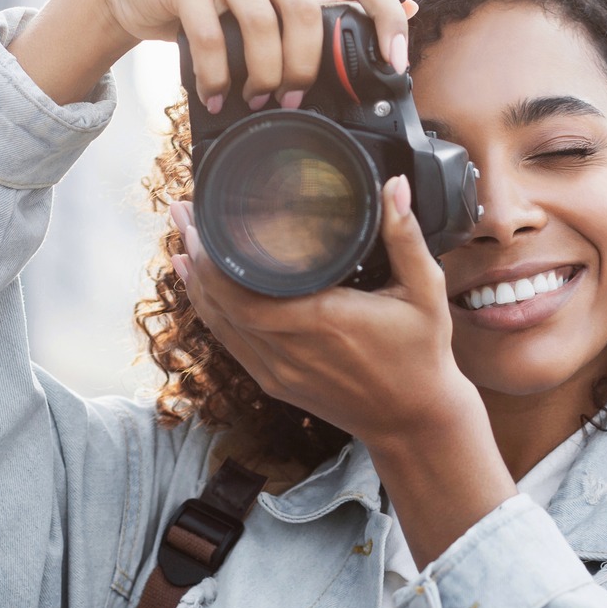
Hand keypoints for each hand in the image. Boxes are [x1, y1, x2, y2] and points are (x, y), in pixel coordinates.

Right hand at [9, 0, 414, 107]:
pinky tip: (216, 96)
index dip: (387, 20)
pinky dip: (218, 78)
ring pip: (261, 26)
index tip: (395, 65)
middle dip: (303, 68)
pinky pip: (212, 38)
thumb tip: (407, 9)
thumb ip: (327, 4)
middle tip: (292, 98)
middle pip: (306, 13)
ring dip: (262, 75)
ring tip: (254, 99)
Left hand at [170, 175, 459, 446]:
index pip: (244, 294)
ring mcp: (279, 371)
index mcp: (322, 322)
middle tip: (183, 212)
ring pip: (219, 324)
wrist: (414, 421)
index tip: (203, 216)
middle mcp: (292, 350)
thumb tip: (395, 186)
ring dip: (196, 282)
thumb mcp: (426, 291)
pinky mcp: (276, 383)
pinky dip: (210, 313)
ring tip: (180, 240)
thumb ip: (406, 237)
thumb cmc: (422, 355)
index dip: (212, 259)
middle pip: (220, 303)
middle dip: (195, 256)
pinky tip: (197, 287)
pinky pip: (231, 344)